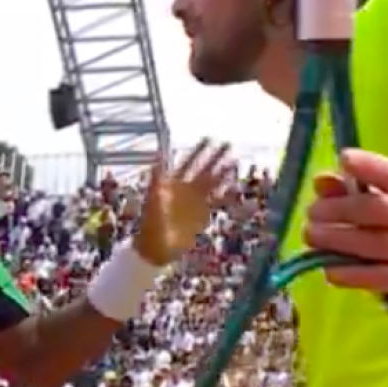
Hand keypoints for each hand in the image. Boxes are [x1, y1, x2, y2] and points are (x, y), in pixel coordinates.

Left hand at [136, 138, 233, 265]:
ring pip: (212, 183)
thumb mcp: (152, 200)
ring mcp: (195, 201)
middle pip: (203, 169)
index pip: (188, 163)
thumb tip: (157, 159)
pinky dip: (227, 195)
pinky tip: (236, 188)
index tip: (209, 138)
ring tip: (235, 162)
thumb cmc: (151, 224)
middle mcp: (186, 189)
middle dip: (215, 157)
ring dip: (223, 173)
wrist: (156, 248)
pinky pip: (217, 201)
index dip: (198, 151)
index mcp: (173, 183)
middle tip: (228, 144)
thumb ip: (156, 180)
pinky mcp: (202, 214)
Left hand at [304, 149, 387, 298]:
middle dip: (341, 209)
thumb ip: (346, 189)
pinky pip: (385, 277)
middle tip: (311, 212)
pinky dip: (355, 274)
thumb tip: (322, 181)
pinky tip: (331, 271)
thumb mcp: (375, 200)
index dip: (369, 165)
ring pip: (380, 244)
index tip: (344, 159)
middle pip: (381, 209)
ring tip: (312, 236)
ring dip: (340, 240)